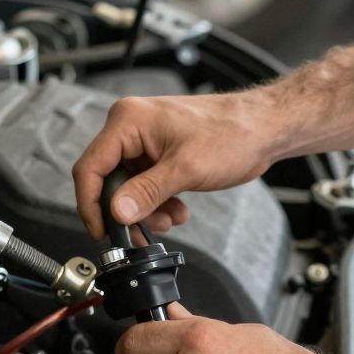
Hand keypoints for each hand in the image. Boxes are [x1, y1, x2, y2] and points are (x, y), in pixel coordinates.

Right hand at [72, 90, 280, 239]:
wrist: (263, 129)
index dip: (91, 204)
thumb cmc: (232, 133)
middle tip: (142, 232)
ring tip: (171, 218)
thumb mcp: (186, 168)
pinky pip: (144, 185)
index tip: (102, 231)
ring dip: (146, 210)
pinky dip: (157, 203)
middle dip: (127, 210)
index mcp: (128, 121)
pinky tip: (178, 209)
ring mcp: (144, 141)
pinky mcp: (158, 153)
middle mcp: (131, 127)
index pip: (91, 167)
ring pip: (127, 188)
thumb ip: (148, 192)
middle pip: (107, 180)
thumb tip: (117, 212)